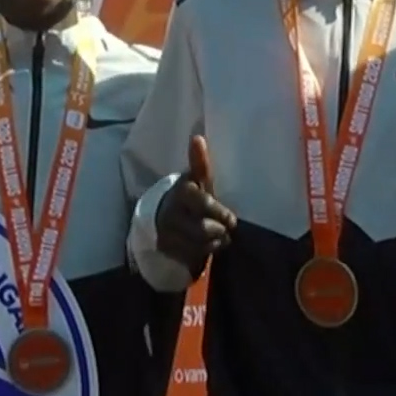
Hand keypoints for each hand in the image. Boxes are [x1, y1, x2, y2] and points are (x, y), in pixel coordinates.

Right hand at [154, 135, 237, 274]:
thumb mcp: (198, 181)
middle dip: (219, 230)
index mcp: (181, 192)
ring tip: (222, 236)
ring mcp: (166, 232)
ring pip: (199, 245)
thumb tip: (198, 137)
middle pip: (203, 229)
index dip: (219, 213)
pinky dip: (205, 252)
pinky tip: (210, 245)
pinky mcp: (166, 249)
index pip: (202, 203)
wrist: (163, 217)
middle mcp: (170, 212)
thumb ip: (200, 163)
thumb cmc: (191, 197)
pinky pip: (192, 257)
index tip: (231, 219)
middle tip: (228, 228)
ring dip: (215, 243)